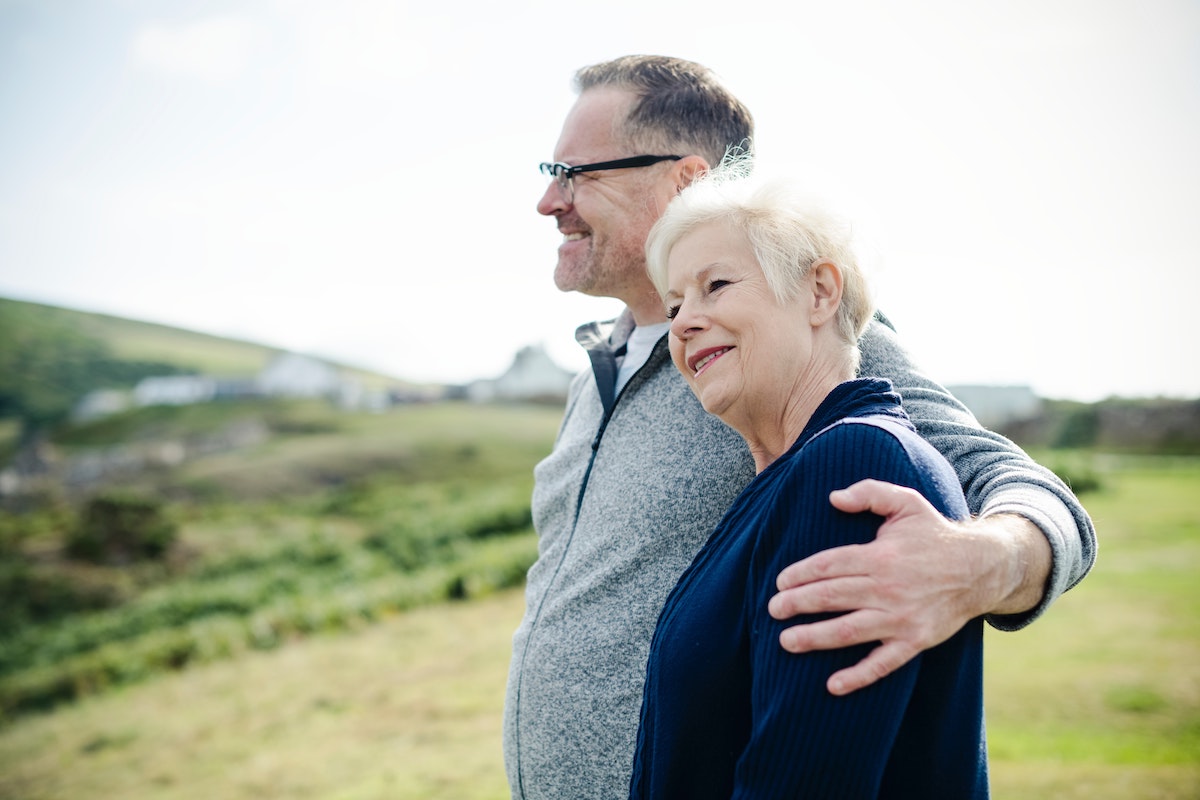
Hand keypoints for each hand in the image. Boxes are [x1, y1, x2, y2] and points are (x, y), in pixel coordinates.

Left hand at [767, 479, 1047, 695]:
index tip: (780, 582)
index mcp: (880, 555)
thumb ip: (870, 492)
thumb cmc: (934, 534)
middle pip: (831, 597)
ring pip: (848, 631)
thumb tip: (833, 497)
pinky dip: (858, 676)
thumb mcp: (906, 502)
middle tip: (772, 610)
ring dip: (814, 638)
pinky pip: (883, 663)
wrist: (981, 569)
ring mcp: (900, 618)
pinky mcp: (915, 641)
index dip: (800, 574)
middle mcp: (887, 588)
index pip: (829, 565)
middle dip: (796, 604)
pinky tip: (832, 685)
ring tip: (786, 641)